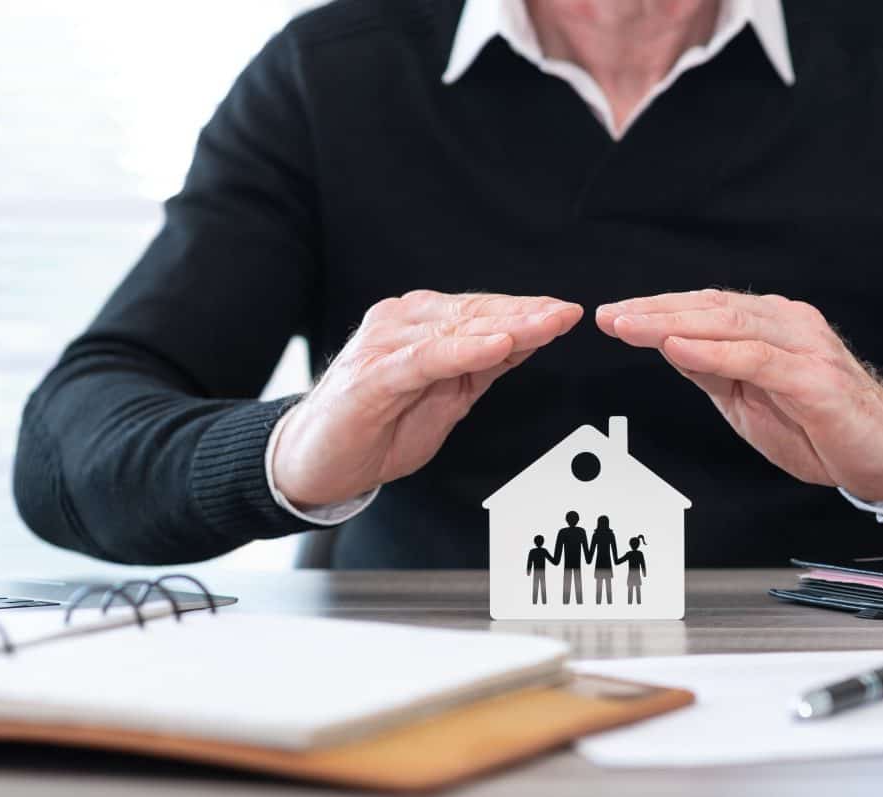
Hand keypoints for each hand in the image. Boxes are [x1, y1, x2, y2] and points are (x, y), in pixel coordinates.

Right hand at [273, 290, 582, 506]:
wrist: (315, 464)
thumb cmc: (376, 429)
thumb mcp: (446, 398)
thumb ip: (480, 369)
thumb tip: (526, 344)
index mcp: (420, 326)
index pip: (482, 312)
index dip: (526, 310)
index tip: (566, 311)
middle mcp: (401, 323)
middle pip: (476, 314)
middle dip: (527, 314)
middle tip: (568, 313)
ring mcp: (385, 345)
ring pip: (458, 330)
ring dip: (507, 326)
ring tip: (547, 324)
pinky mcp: (373, 374)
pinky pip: (428, 358)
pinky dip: (466, 351)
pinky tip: (498, 346)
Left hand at [596, 289, 882, 503]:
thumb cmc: (822, 428)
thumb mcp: (749, 400)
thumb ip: (713, 371)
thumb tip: (666, 345)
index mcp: (772, 325)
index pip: (706, 308)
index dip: (657, 308)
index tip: (614, 315)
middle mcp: (789, 324)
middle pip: (711, 308)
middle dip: (654, 311)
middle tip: (610, 316)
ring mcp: (804, 347)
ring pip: (729, 324)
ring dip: (673, 324)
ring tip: (630, 327)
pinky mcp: (814, 378)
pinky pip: (756, 358)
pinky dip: (714, 352)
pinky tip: (680, 349)